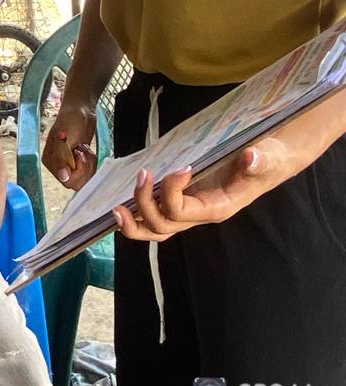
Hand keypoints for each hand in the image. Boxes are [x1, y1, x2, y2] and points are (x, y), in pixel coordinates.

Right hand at [42, 102, 97, 189]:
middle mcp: (59, 166)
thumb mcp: (64, 137)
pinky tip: (87, 150)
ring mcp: (70, 165)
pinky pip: (89, 172)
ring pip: (84, 179)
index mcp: (50, 161)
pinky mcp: (80, 162)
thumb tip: (63, 177)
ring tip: (84, 148)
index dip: (77, 170)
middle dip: (84, 166)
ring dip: (89, 163)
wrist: (82, 109)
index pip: (66, 180)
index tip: (78, 153)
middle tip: (82, 149)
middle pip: (76, 182)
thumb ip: (62, 158)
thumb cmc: (71, 119)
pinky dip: (92, 162)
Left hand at [113, 135, 298, 241]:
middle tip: (143, 174)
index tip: (180, 167)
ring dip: (134, 221)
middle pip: (164, 225)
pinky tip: (122, 204)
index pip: (185, 211)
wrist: (269, 159)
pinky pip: (157, 217)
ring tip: (116, 208)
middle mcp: (201, 214)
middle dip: (146, 203)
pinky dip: (137, 215)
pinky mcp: (184, 200)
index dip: (173, 193)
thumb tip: (251, 157)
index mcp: (218, 207)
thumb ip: (261, 160)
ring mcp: (191, 210)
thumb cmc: (268, 158)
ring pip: (156, 229)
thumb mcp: (269, 157)